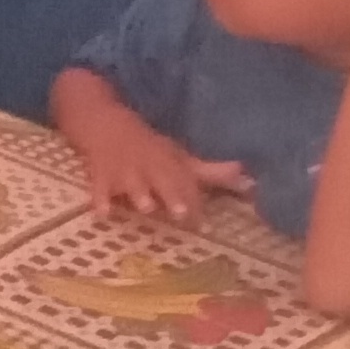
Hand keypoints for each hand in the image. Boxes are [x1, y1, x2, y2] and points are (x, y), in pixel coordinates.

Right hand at [70, 98, 246, 225]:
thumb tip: (251, 182)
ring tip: (146, 206)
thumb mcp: (180, 157)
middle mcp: (150, 169)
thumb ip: (212, 173)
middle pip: (163, 183)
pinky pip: (98, 190)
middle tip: (181, 214)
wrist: (104, 125)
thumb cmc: (148, 148)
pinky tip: (103, 213)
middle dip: (172, 196)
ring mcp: (123, 172)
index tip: (205, 223)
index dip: (195, 202)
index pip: (187, 184)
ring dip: (139, 194)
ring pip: (132, 184)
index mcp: (170, 164)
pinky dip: (100, 201)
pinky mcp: (99, 178)